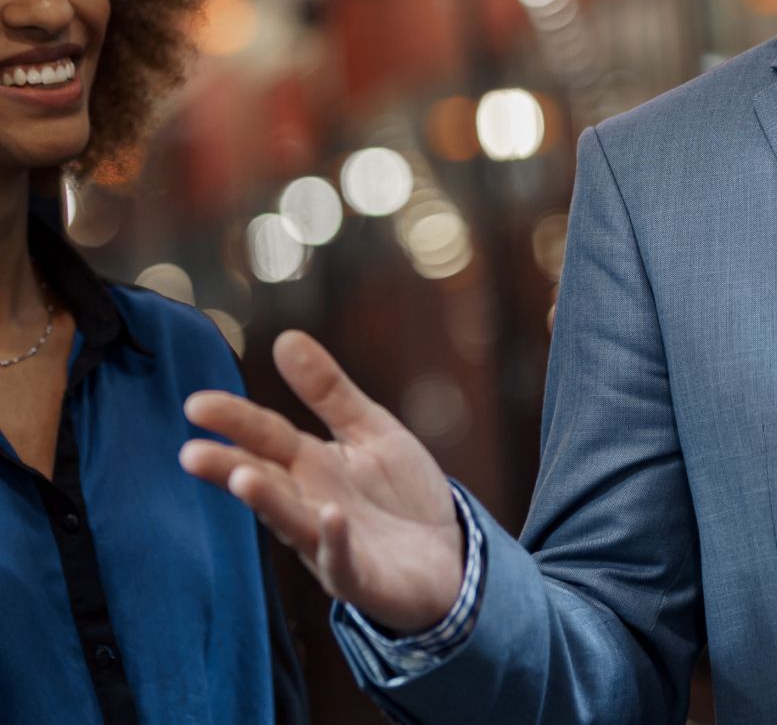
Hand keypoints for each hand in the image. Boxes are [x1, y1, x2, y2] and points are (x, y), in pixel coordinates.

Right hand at [180, 329, 464, 633]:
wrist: (449, 558)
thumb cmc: (400, 495)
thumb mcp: (369, 429)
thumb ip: (328, 391)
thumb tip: (285, 337)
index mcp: (311, 467)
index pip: (267, 438)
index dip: (235, 421)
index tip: (195, 404)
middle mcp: (310, 505)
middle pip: (266, 481)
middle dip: (229, 468)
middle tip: (190, 453)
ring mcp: (331, 545)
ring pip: (293, 523)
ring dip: (268, 502)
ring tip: (242, 477)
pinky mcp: (362, 578)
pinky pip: (343, 560)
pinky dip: (335, 540)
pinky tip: (330, 516)